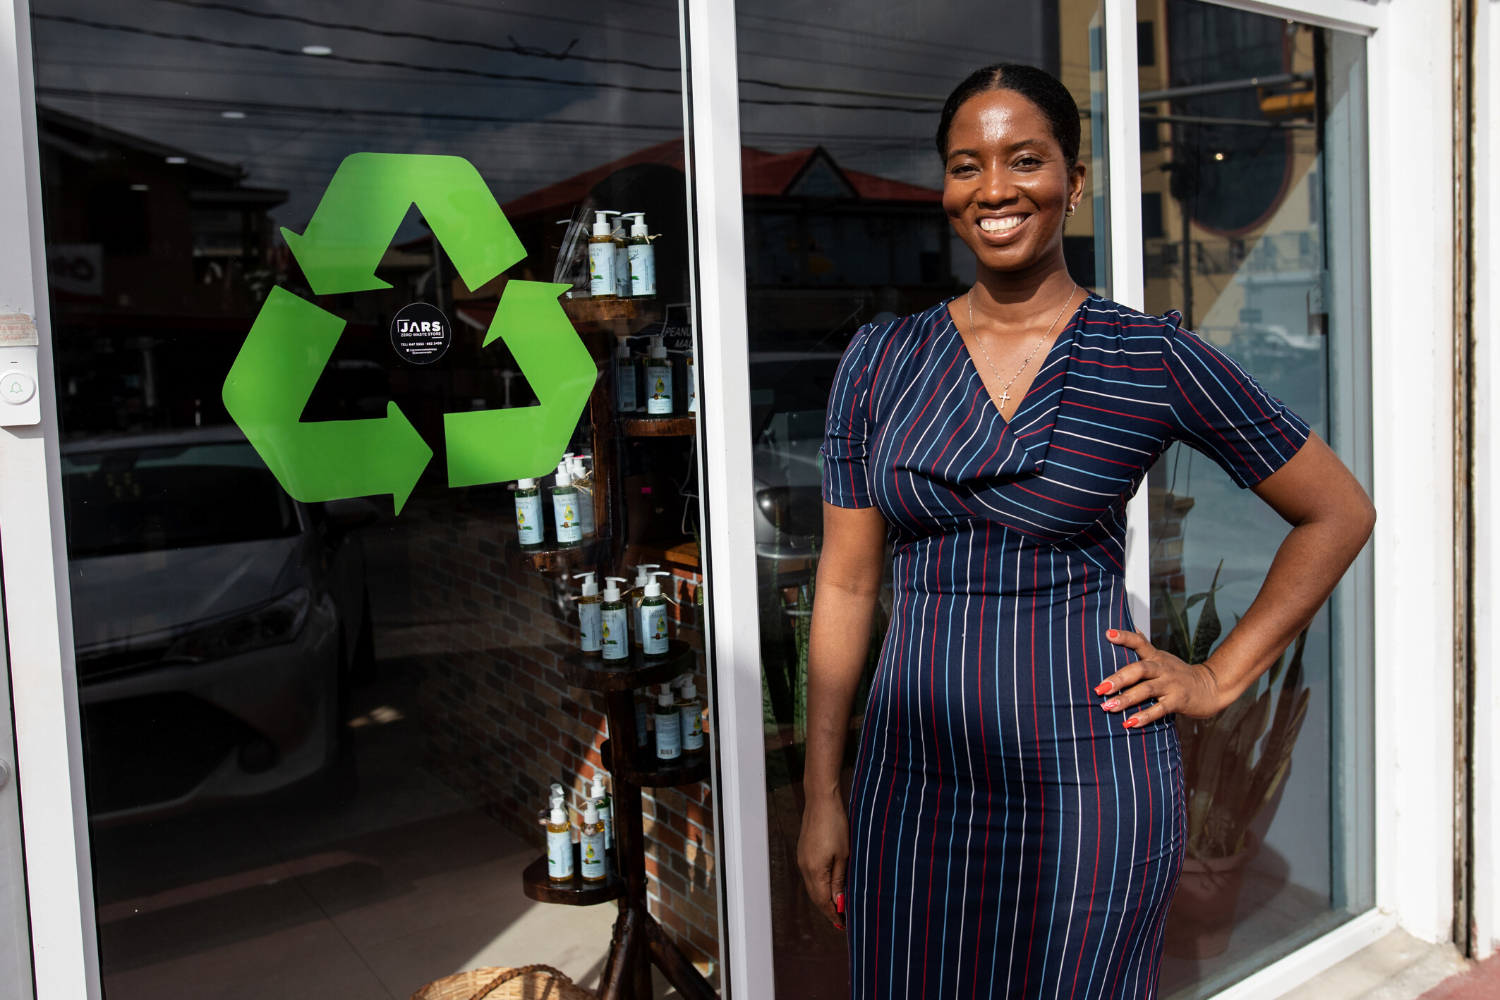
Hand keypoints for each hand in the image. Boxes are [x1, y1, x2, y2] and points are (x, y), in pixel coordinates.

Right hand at [797, 794, 849, 929]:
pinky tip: (830, 885)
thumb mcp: (843, 856)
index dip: (833, 915)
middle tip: (842, 920)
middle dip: (828, 909)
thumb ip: (839, 881)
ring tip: (838, 905)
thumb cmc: (836, 826)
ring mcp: (802, 859)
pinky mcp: (804, 852)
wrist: (821, 801)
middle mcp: (804, 868)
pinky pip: (811, 876)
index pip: (823, 902)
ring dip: (824, 898)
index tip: (844, 925)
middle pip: (815, 897)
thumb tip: (839, 903)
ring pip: (813, 887)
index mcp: (814, 871)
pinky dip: (820, 885)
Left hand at [1097, 629, 1226, 726]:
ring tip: (1108, 707)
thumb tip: (1131, 627)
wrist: (1210, 688)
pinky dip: (1144, 716)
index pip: (1140, 642)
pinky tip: (1129, 723)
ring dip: (1126, 699)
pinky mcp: (1178, 701)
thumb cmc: (1178, 673)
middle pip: (1139, 669)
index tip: (1108, 634)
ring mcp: (1171, 685)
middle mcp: (1163, 669)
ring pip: (1147, 690)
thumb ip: (1145, 645)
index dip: (1125, 637)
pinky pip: (1159, 709)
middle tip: (1100, 688)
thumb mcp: (1162, 657)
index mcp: (1156, 657)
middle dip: (1118, 678)